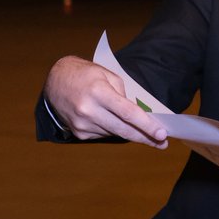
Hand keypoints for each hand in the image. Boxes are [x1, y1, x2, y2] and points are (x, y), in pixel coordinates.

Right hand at [43, 56, 167, 147]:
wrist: (56, 81)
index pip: (128, 113)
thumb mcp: (109, 76)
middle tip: (163, 143)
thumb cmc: (87, 75)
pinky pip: (104, 134)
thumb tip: (138, 116)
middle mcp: (88, 110)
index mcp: (99, 92)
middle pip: (123, 129)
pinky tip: (113, 121)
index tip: (162, 134)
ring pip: (115, 133)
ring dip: (130, 133)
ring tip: (141, 129)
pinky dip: (113, 129)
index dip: (147, 125)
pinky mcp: (78, 132)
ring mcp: (82, 124)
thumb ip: (124, 96)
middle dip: (146, 137)